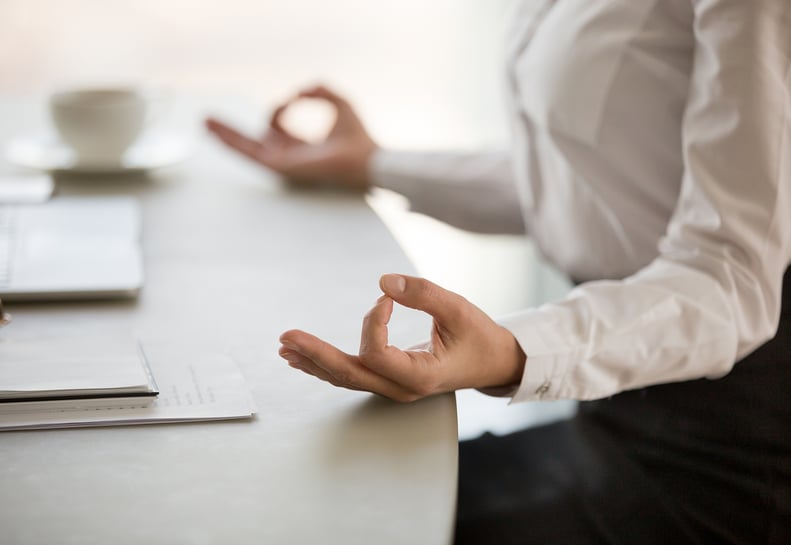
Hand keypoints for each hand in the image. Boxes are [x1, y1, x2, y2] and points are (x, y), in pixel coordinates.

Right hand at [206, 84, 377, 189]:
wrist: (366, 158)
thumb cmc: (359, 137)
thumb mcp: (339, 103)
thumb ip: (320, 90)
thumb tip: (299, 91)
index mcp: (301, 147)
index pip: (276, 127)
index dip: (280, 108)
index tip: (296, 98)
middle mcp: (289, 157)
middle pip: (252, 142)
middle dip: (231, 131)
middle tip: (208, 120)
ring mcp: (283, 164)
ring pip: (247, 148)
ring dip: (226, 135)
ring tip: (204, 122)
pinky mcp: (281, 167)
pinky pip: (252, 153)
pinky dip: (234, 142)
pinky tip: (217, 134)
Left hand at [278, 274, 526, 401]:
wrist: (493, 362)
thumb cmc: (479, 337)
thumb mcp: (459, 310)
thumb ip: (424, 293)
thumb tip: (383, 282)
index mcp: (421, 376)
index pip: (377, 354)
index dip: (373, 322)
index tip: (387, 298)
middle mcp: (401, 388)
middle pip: (349, 373)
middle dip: (315, 354)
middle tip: (286, 337)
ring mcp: (393, 387)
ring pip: (345, 378)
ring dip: (314, 361)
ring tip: (285, 348)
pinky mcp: (389, 379)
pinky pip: (353, 374)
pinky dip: (326, 364)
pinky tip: (305, 358)